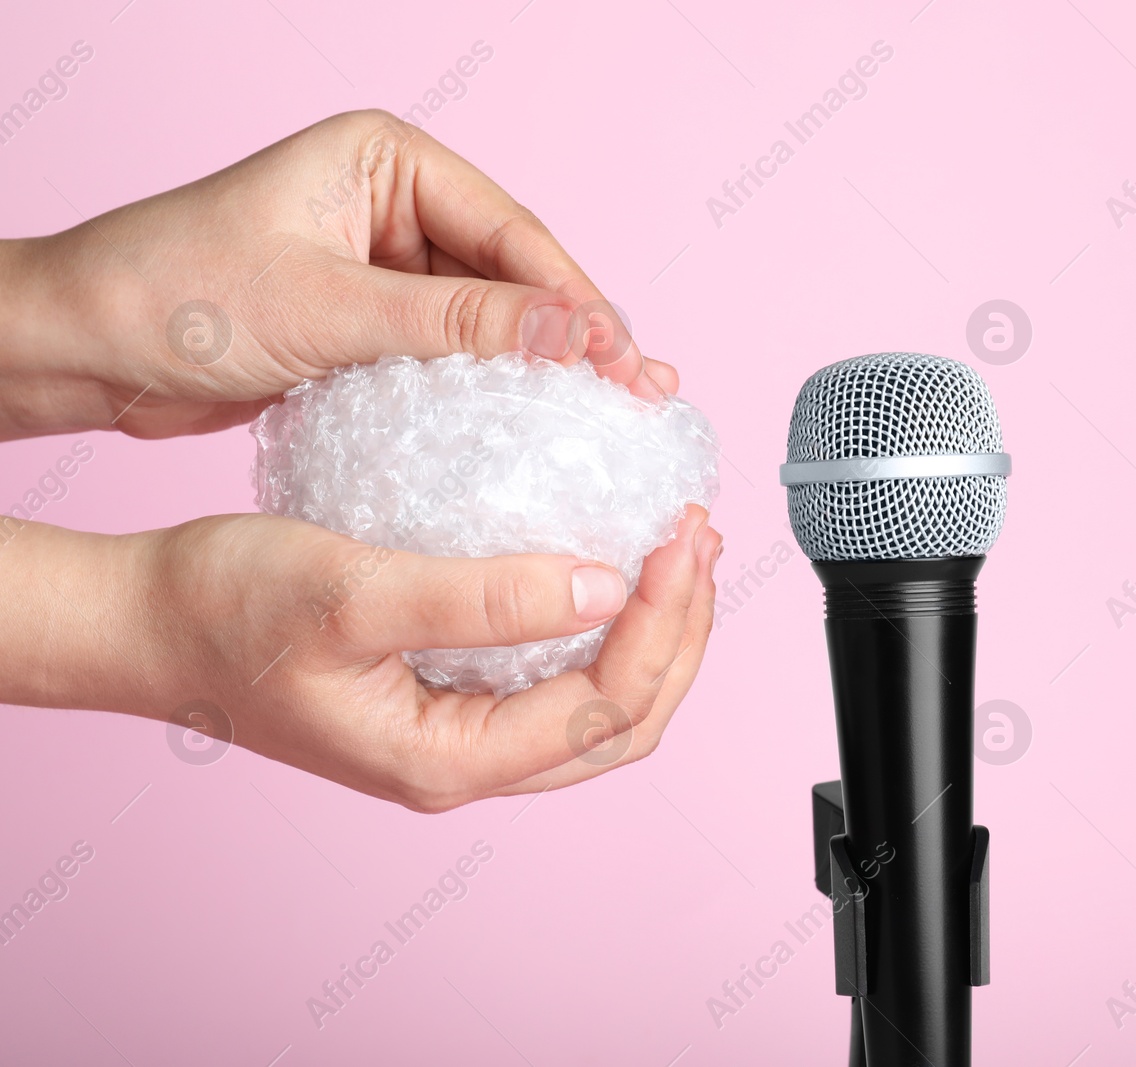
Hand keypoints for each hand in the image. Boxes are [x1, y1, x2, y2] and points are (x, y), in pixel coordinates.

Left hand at [0, 109, 669, 440]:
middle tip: (642, 396)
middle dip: (571, 340)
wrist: (78, 350)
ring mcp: (381, 266)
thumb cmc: (176, 297)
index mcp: (388, 161)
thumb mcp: (331, 310)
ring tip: (605, 421)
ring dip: (534, 374)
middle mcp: (392, 204)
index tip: (628, 363)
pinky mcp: (366, 323)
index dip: (576, 302)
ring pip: (484, 324)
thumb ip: (461, 327)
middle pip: (511, 276)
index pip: (511, 234)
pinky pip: (445, 358)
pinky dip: (481, 396)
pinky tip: (531, 431)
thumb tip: (580, 338)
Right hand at [2, 507, 719, 810]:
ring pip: (595, 705)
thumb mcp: (351, 591)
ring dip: (650, 632)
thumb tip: (600, 583)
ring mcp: (460, 732)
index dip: (660, 622)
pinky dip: (601, 623)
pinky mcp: (449, 695)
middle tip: (695, 537)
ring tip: (674, 548)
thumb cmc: (224, 610)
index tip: (677, 536)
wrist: (151, 622)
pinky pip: (554, 676)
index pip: (602, 707)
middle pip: (621, 722)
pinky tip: (609, 560)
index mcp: (449, 759)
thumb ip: (478, 599)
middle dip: (678, 633)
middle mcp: (466, 761)